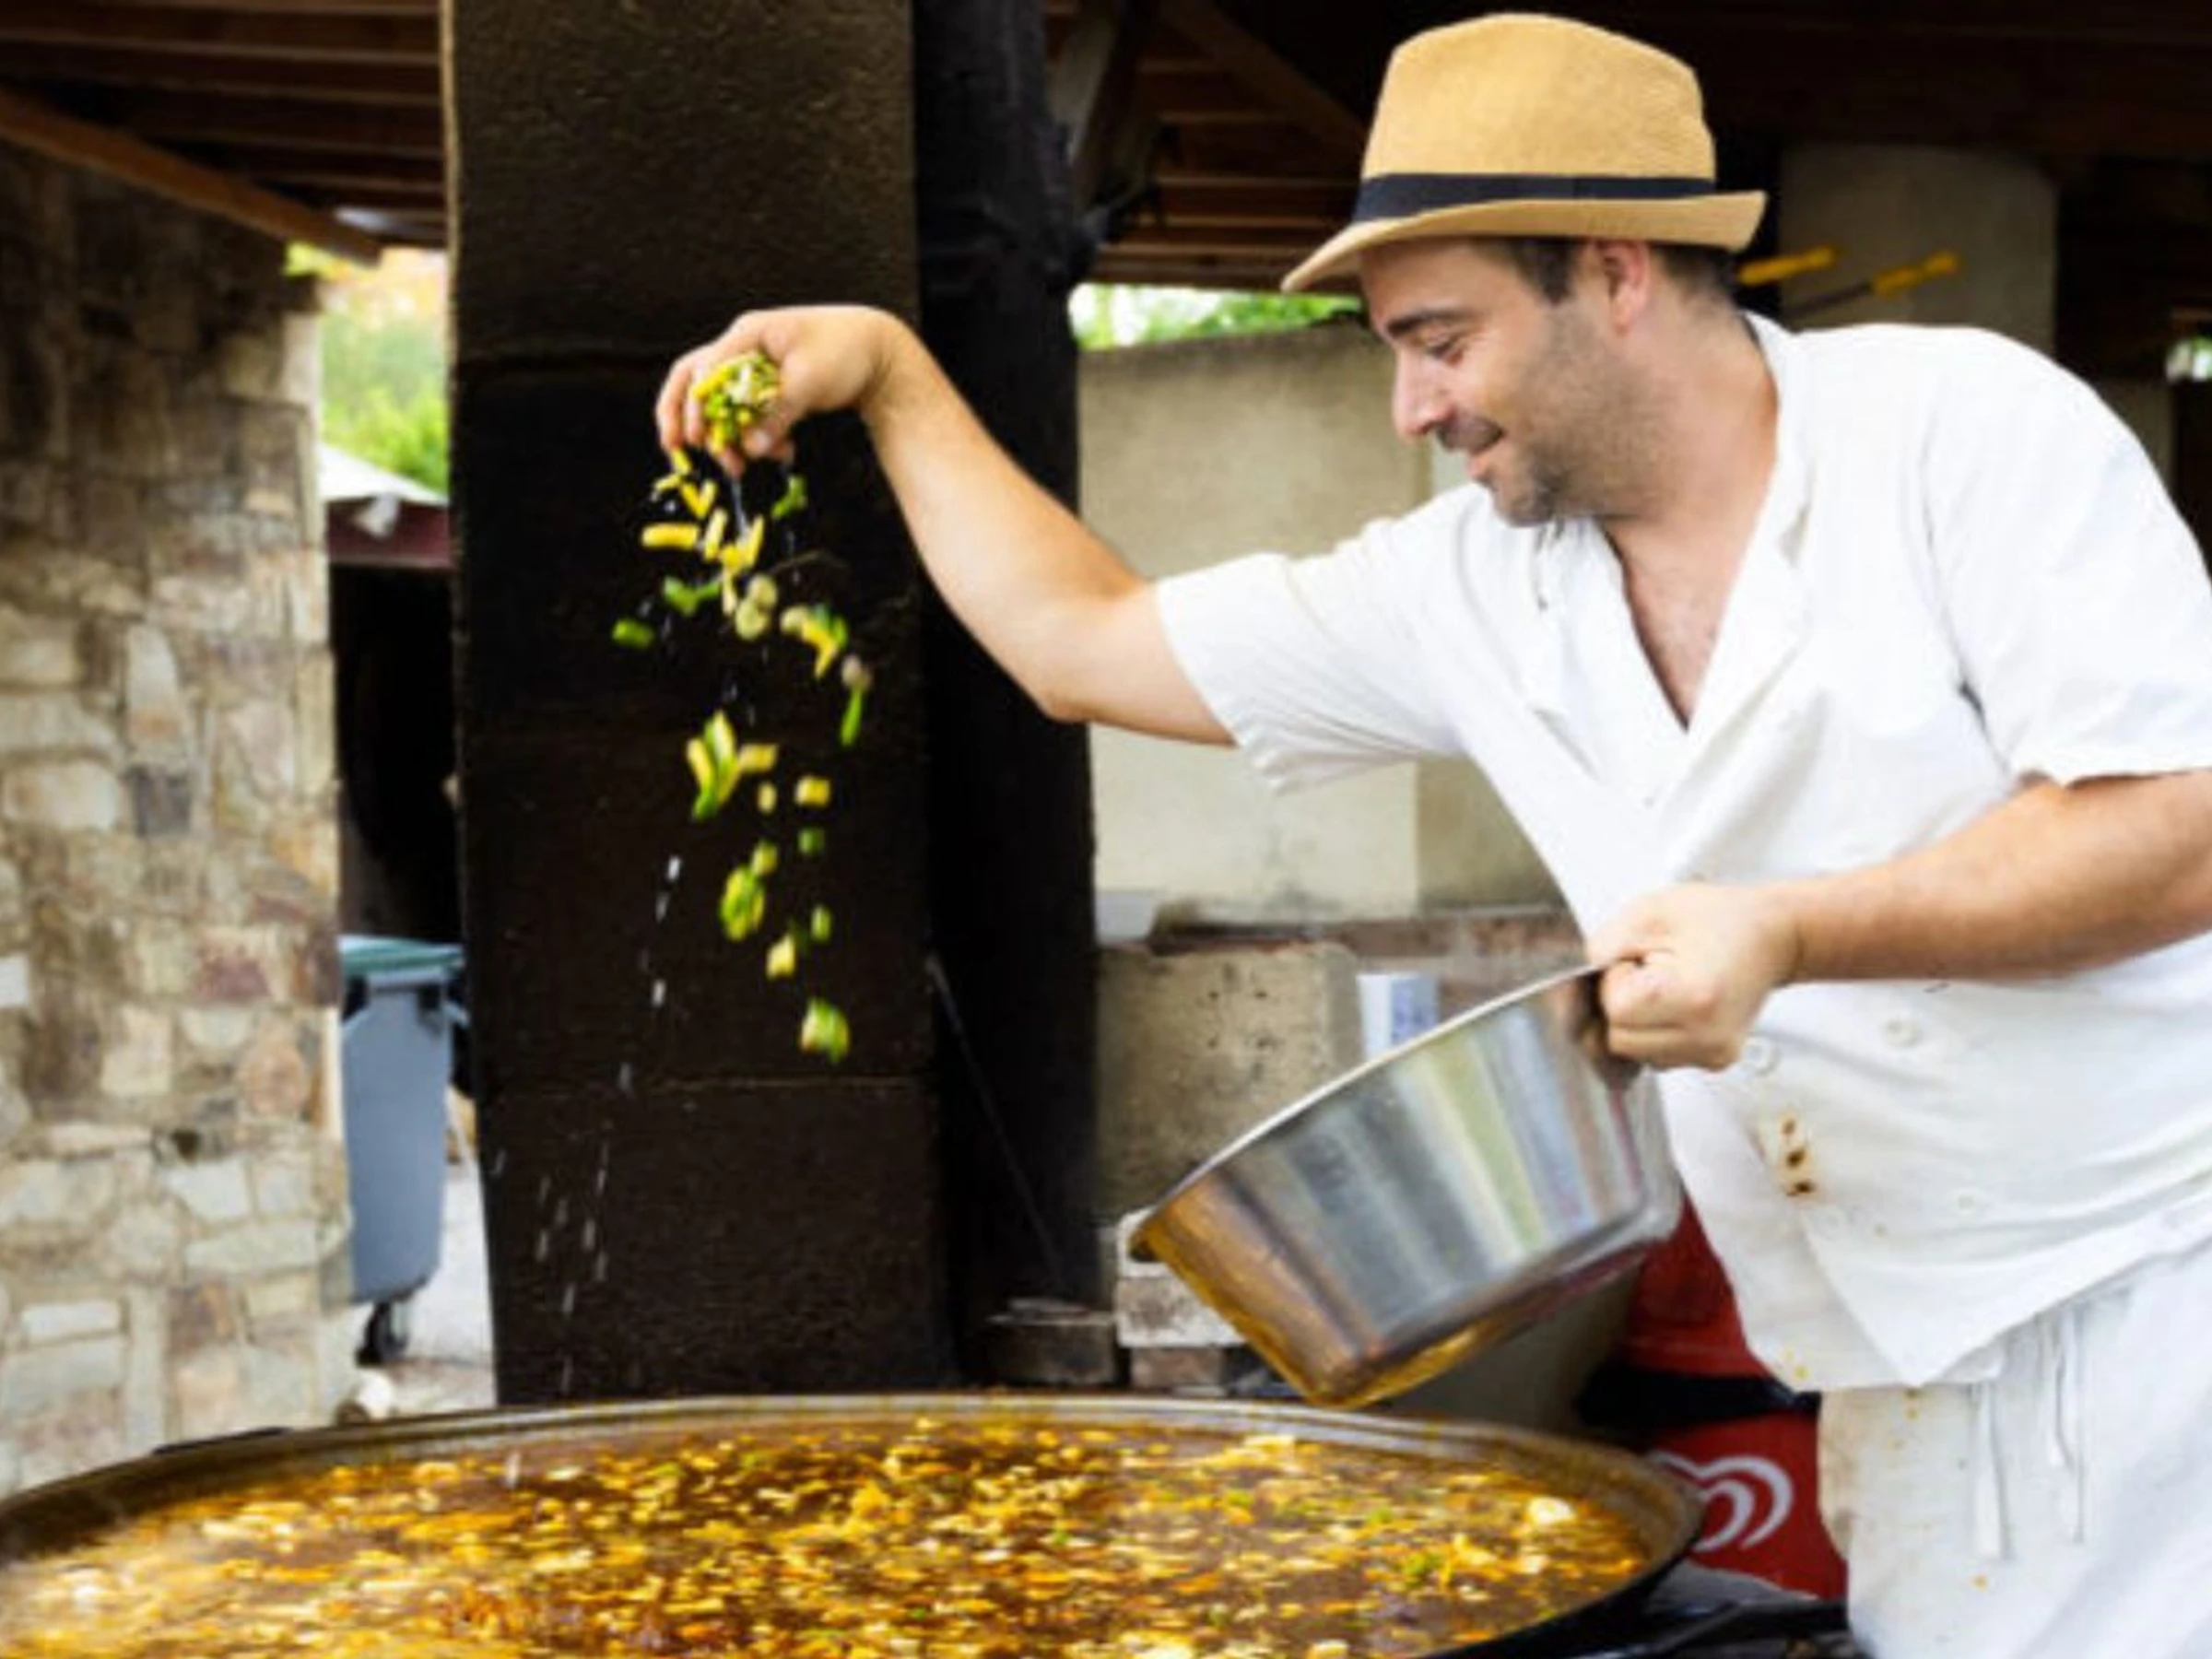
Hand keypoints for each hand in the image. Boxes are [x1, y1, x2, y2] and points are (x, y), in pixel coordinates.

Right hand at [654, 305, 907, 474]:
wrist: (878, 353)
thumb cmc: (845, 352)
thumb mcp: (809, 382)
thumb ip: (777, 414)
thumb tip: (751, 449)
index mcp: (748, 334)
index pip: (703, 367)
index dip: (694, 404)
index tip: (696, 437)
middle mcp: (743, 349)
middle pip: (696, 381)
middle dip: (686, 417)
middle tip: (679, 450)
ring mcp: (753, 370)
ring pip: (722, 407)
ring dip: (729, 438)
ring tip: (740, 467)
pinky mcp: (767, 390)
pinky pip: (749, 417)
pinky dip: (759, 438)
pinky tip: (782, 453)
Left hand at [1586, 882, 1802, 1069]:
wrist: (1772, 936)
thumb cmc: (1719, 919)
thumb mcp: (1650, 913)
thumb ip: (1602, 948)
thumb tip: (1570, 985)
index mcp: (1695, 998)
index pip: (1616, 1011)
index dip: (1614, 982)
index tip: (1636, 960)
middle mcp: (1707, 1037)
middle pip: (1619, 1041)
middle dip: (1619, 1005)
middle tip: (1647, 971)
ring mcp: (1713, 1054)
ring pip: (1634, 1053)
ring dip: (1634, 1021)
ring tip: (1665, 984)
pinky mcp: (1714, 1061)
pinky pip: (1656, 1056)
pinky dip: (1653, 1032)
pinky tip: (1674, 1003)